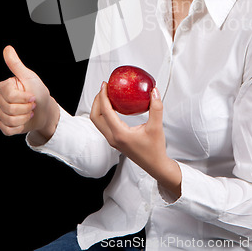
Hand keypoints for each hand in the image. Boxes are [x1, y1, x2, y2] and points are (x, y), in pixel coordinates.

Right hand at [0, 46, 58, 137]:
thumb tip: (7, 48)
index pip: (9, 96)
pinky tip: (24, 121)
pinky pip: (7, 130)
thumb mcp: (29, 77)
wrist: (45, 111)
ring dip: (24, 118)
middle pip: (8, 109)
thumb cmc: (38, 92)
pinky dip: (19, 127)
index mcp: (4, 87)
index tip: (33, 96)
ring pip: (8, 120)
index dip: (23, 98)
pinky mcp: (2, 125)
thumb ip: (16, 65)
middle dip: (25, 108)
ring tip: (29, 113)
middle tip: (32, 105)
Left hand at [90, 82, 180, 196]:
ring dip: (99, 107)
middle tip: (104, 89)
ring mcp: (113, 140)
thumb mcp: (157, 127)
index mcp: (120, 134)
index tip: (105, 85)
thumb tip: (154, 92)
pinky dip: (105, 113)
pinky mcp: (115, 141)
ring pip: (98, 121)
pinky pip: (104, 124)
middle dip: (97, 101)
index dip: (103, 96)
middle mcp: (113, 138)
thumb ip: (156, 108)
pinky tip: (114, 106)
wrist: (155, 165)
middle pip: (95, 117)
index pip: (106, 112)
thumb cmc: (155, 149)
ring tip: (107, 95)